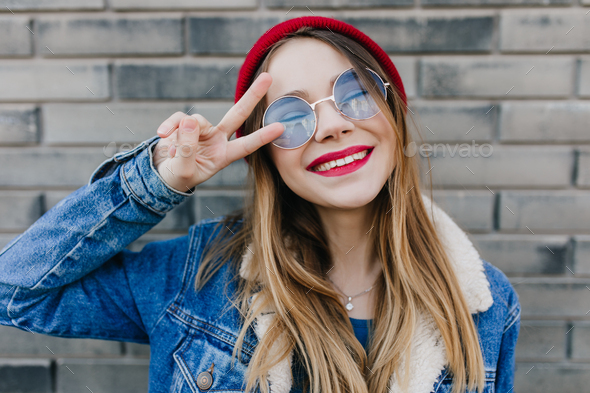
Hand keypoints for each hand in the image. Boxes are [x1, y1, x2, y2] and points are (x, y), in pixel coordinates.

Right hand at [152, 72, 283, 193]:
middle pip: (237, 114)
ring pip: (195, 120)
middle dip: (252, 96)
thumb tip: (189, 120)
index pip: (246, 145)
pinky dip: (168, 127)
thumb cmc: (178, 177)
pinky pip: (178, 119)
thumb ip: (187, 150)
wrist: (161, 174)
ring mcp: (202, 129)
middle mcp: (217, 139)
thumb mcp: (183, 171)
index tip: (281, 127)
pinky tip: (163, 137)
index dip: (262, 137)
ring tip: (172, 152)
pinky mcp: (184, 122)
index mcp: (224, 156)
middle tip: (268, 76)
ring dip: (180, 135)